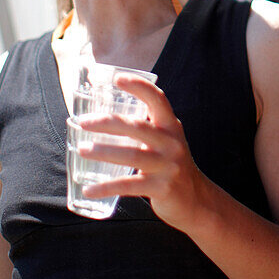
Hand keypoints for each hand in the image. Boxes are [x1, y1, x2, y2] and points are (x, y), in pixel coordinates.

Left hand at [77, 74, 206, 230]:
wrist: (197, 201)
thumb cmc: (172, 166)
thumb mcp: (167, 142)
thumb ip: (146, 129)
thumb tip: (108, 117)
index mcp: (172, 127)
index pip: (158, 99)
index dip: (139, 87)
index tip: (117, 78)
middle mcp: (172, 143)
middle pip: (137, 127)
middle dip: (107, 122)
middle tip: (83, 122)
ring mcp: (168, 166)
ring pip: (131, 156)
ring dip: (103, 152)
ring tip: (81, 149)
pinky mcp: (161, 188)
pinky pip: (128, 186)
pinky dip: (106, 188)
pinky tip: (89, 189)